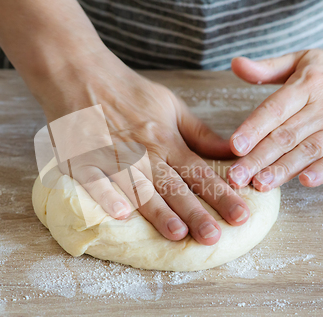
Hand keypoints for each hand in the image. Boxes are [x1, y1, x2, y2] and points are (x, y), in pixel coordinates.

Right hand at [31, 48, 250, 245]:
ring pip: (139, 189)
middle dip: (195, 213)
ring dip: (158, 211)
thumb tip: (230, 152)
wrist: (81, 72)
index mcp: (166, 140)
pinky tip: (121, 214)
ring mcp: (113, 157)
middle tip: (213, 237)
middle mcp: (143, 152)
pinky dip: (107, 196)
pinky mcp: (83, 160)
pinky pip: (95, 181)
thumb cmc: (129, 92)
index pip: (200, 172)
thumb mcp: (171, 105)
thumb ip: (199, 133)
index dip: (221, 195)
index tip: (241, 216)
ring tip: (176, 234)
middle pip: (173, 187)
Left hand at [227, 42, 322, 190]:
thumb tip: (235, 64)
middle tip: (237, 176)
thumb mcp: (300, 60)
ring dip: (283, 169)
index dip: (253, 128)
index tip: (235, 146)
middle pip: (286, 135)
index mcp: (306, 84)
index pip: (275, 109)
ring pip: (308, 150)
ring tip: (260, 184)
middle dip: (259, 158)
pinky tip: (305, 181)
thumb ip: (266, 68)